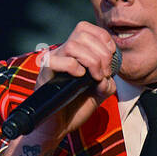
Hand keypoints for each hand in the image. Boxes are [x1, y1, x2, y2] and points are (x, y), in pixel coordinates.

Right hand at [27, 21, 119, 144]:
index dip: (103, 38)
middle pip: (81, 32)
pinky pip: (56, 61)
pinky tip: (80, 78)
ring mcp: (53, 63)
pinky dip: (74, 68)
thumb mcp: (99, 92)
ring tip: (95, 77)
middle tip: (104, 73)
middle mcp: (62, 53)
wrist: (59, 127)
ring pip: (72, 45)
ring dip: (91, 60)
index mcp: (74, 53)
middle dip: (101, 52)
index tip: (111, 57)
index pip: (86, 28)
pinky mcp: (44, 75)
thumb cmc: (76, 108)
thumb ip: (107, 81)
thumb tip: (107, 77)